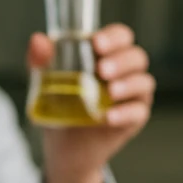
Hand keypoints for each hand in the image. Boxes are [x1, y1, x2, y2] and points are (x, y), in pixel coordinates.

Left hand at [30, 23, 154, 182]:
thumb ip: (41, 60)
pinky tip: (108, 117)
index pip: (121, 36)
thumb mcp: (44, 81)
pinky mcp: (133, 119)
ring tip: (110, 92)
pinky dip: (125, 113)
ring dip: (128, 84)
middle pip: (137, 57)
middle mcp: (125, 72)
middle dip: (121, 61)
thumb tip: (38, 40)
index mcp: (106, 55)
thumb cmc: (59, 105)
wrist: (63, 146)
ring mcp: (132, 95)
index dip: (114, 36)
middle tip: (101, 70)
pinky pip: (139, 112)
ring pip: (144, 82)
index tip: (96, 43)